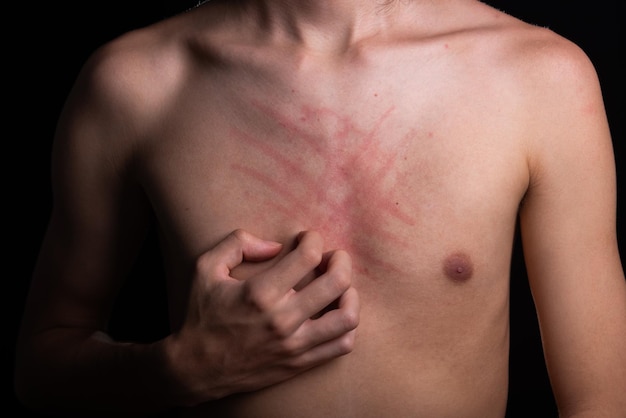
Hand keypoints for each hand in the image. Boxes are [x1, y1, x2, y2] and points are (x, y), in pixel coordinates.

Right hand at [165, 229, 359, 405]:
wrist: (196, 369)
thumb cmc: (201, 316)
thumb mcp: (205, 269)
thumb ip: (237, 244)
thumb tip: (275, 245)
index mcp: (260, 293)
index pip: (308, 256)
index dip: (313, 239)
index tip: (307, 239)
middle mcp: (282, 319)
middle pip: (337, 282)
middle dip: (340, 260)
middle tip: (332, 257)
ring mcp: (294, 344)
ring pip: (347, 317)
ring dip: (351, 294)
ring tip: (341, 286)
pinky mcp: (300, 363)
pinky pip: (342, 345)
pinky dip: (347, 326)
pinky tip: (335, 313)